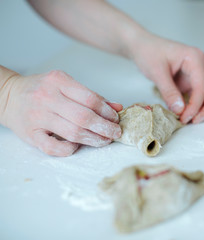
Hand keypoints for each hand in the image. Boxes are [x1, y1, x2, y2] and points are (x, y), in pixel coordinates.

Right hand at [1, 70, 121, 156]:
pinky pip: (53, 147)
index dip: (107, 111)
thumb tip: (117, 107)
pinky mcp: (30, 134)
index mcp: (58, 81)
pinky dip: (69, 149)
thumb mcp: (66, 85)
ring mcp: (38, 117)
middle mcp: (47, 98)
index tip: (115, 118)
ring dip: (94, 139)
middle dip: (105, 127)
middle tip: (115, 132)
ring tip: (104, 140)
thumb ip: (91, 96)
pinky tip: (77, 146)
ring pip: (72, 132)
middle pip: (84, 117)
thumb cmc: (42, 90)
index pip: (90, 99)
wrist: (9, 96)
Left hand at [129, 33, 203, 123]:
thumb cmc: (149, 53)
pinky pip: (200, 95)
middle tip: (194, 121)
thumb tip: (180, 111)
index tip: (184, 117)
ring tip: (190, 120)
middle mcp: (202, 64)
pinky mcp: (193, 79)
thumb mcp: (157, 72)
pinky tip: (185, 114)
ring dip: (203, 108)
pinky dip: (195, 105)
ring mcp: (199, 72)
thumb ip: (168, 92)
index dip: (195, 105)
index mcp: (195, 58)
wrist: (143, 46)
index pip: (202, 86)